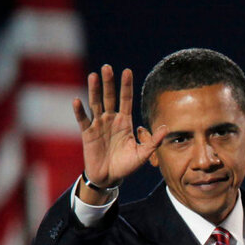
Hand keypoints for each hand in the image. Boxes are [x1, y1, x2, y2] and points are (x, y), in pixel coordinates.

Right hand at [72, 65, 167, 197]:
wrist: (109, 177)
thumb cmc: (126, 165)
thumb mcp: (143, 154)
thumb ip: (153, 141)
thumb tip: (166, 128)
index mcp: (124, 121)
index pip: (125, 99)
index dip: (126, 86)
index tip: (127, 71)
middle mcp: (111, 119)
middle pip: (109, 97)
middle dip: (109, 82)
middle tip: (107, 67)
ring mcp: (98, 124)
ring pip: (95, 103)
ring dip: (94, 90)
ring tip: (93, 76)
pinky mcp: (87, 133)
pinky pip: (83, 120)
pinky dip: (80, 111)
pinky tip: (77, 101)